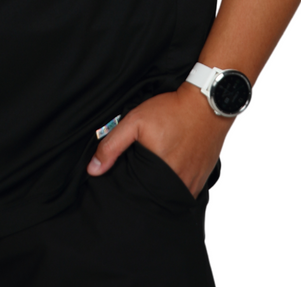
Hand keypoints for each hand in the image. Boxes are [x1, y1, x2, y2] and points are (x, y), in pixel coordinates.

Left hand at [86, 85, 231, 197]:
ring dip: (160, 188)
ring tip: (154, 171)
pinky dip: (176, 184)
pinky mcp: (203, 179)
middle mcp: (177, 185)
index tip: (122, 177)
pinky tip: (171, 168)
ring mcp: (192, 184)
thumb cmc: (172, 110)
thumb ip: (112, 145)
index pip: (135, 195)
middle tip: (139, 172)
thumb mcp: (135, 121)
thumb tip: (93, 170)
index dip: (127, 188)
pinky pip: (185, 191)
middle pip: (153, 198)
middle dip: (143, 190)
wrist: (207, 102)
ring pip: (170, 197)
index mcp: (158, 176)